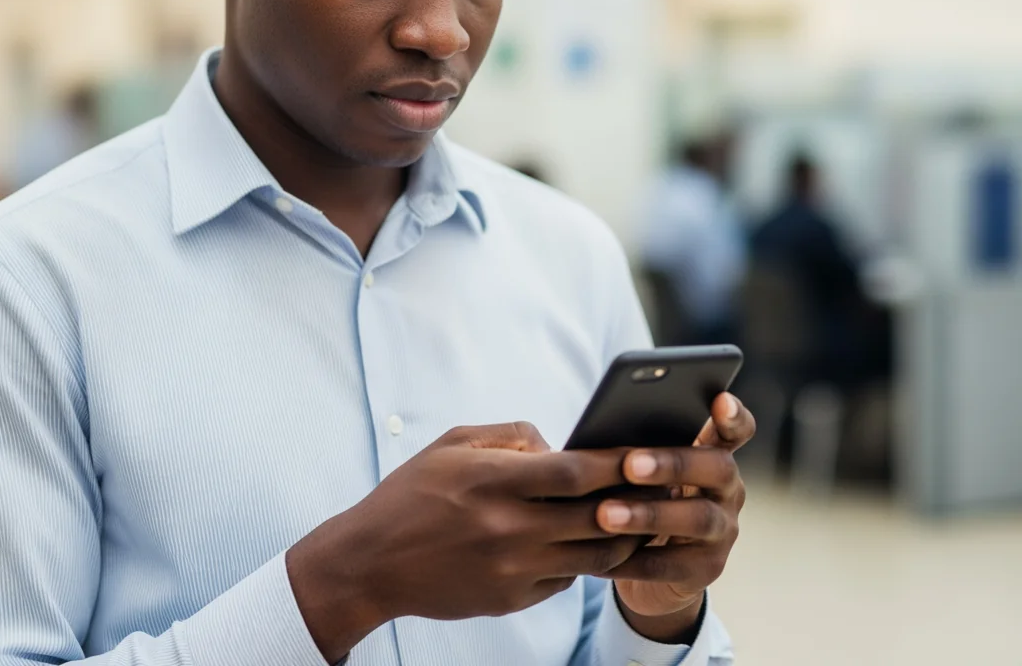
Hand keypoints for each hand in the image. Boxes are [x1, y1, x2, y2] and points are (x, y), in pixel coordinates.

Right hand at [286, 422, 641, 661]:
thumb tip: (559, 444)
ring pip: (592, 557)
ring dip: (623, 537)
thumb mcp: (454, 443)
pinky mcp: (511, 599)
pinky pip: (566, 579)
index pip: (575, 472)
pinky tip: (590, 541)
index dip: (616, 463)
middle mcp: (508, 528)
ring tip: (641, 517)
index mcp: (494, 481)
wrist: (372, 562)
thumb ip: (511, 435)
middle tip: (661, 486)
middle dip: (636, 501)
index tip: (643, 453)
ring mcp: (512, 569)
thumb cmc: (413, 493)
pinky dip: (585, 559)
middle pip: (596, 518)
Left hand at [596, 393, 755, 640]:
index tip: (721, 400)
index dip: (734, 415)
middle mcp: (727, 489)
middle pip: (717, 468)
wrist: (649, 565)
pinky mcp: (707, 570)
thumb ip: (635, 446)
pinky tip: (603, 555)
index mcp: (713, 453)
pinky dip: (636, 560)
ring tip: (606, 514)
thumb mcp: (642, 468)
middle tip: (631, 465)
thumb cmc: (640, 495)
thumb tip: (593, 433)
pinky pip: (674, 565)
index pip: (736, 429)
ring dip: (650, 515)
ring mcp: (722, 530)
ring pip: (698, 518)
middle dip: (674, 463)